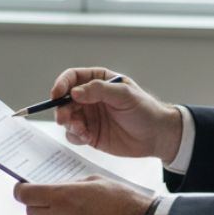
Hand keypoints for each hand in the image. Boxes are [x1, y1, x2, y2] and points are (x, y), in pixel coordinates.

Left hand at [14, 177, 153, 214]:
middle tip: (51, 202)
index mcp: (62, 197)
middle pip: (31, 213)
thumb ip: (69, 186)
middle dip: (38, 206)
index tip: (22, 190)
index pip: (25, 195)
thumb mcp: (94, 181)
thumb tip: (55, 190)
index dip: (21, 191)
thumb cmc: (122, 200)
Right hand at [51, 66, 181, 160]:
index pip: (72, 78)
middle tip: (63, 118)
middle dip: (61, 108)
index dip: (61, 84)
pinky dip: (75, 135)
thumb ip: (99, 90)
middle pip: (65, 99)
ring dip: (68, 123)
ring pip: (67, 117)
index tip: (56, 94)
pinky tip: (86, 137)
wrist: (157, 136)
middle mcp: (90, 97)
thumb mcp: (124, 94)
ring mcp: (89, 116)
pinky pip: (74, 134)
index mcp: (98, 81)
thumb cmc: (144, 110)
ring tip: (80, 129)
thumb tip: (74, 92)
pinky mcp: (90, 134)